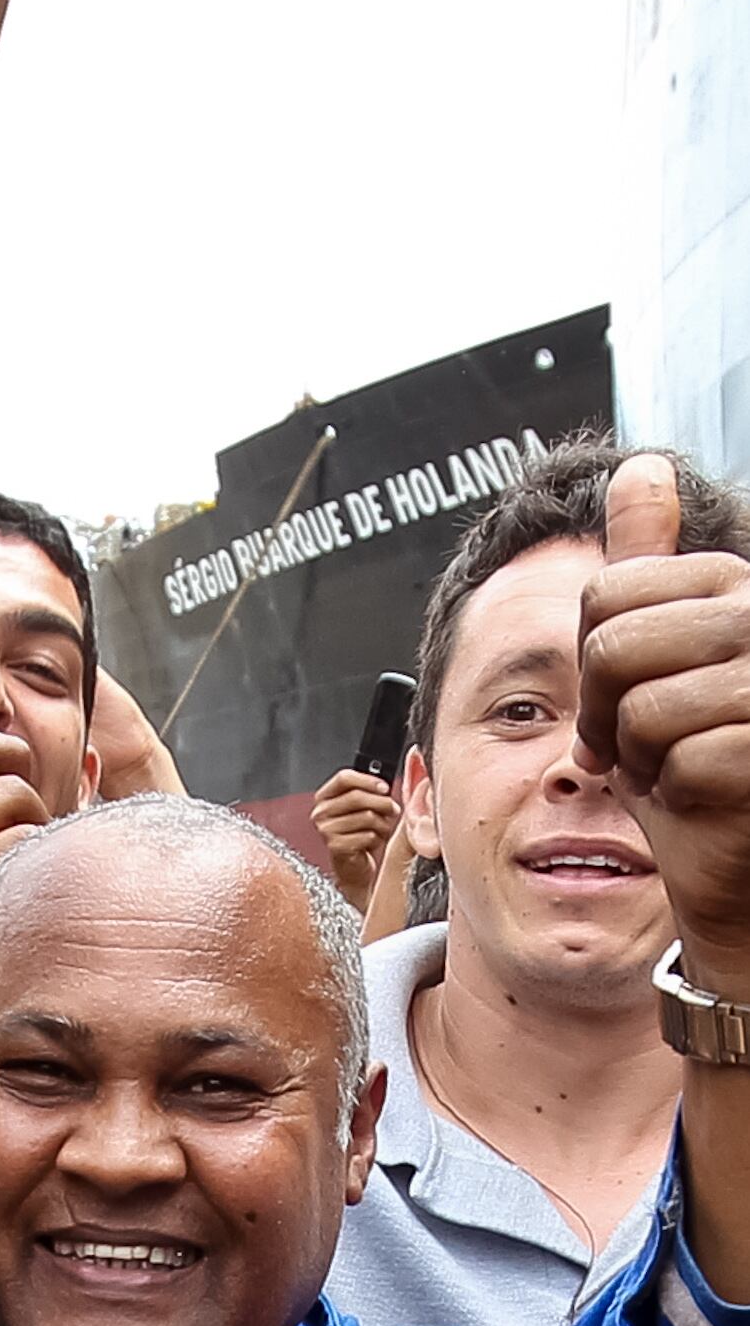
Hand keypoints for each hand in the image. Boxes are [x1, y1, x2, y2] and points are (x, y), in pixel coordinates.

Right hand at [308, 767, 401, 910]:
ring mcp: (325, 830)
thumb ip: (374, 790)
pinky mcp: (335, 846)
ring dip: (382, 825)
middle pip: (357, 797)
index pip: (344, 777)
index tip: (385, 788)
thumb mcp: (366, 808)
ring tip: (381, 830)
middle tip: (392, 810)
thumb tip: (399, 773)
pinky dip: (376, 840)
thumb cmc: (362, 835)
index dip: (368, 780)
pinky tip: (372, 843)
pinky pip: (366, 835)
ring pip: (366, 816)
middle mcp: (320, 812)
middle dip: (382, 804)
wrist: (354, 867)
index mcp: (325, 797)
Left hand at [580, 453, 749, 984]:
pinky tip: (713, 799)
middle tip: (647, 743)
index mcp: (733, 585)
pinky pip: (684, 763)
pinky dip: (680, 794)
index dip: (592, 661)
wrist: (732, 857)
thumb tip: (640, 467)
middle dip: (607, 713)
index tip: (626, 696)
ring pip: (645, 709)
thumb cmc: (690, 757)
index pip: (604, 597)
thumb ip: (649, 562)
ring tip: (681, 766)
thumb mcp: (655, 655)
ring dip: (642, 757)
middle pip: (615, 649)